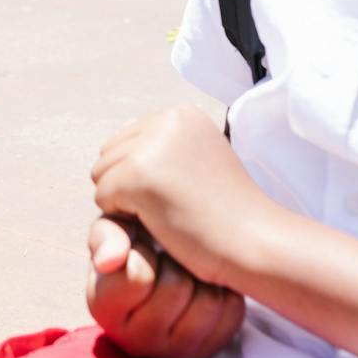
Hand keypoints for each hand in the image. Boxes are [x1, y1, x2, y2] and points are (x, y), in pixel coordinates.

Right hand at [86, 216, 243, 357]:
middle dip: (177, 263)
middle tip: (168, 261)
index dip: (145, 252)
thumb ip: (106, 236)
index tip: (143, 249)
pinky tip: (207, 286)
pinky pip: (231, 312)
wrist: (161, 276)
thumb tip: (110, 260)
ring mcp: (173, 350)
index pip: (138, 276)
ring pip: (208, 302)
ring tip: (188, 272)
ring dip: (203, 275)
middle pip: (177, 287)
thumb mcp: (114, 233)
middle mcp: (135, 340)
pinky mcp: (207, 350)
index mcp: (104, 309)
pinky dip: (225, 291)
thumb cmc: (136, 250)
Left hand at [91, 105, 278, 287]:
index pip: (128, 140)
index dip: (144, 176)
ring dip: (126, 202)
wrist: (255, 243)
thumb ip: (163, 142)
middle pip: (110, 154)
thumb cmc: (228, 212)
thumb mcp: (199, 159)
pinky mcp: (138, 175)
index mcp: (182, 114)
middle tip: (173, 207)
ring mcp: (151, 145)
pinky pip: (103, 199)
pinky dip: (125, 219)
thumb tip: (126, 124)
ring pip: (102, 175)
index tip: (182, 192)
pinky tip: (162, 224)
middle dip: (130, 186)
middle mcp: (166, 120)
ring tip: (169, 213)